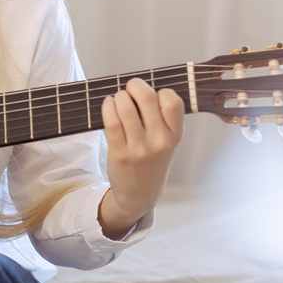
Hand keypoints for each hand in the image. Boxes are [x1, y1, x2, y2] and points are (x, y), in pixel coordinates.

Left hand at [98, 78, 183, 238]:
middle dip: (134, 86)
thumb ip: (163, 120)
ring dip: (119, 96)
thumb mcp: (169, 144)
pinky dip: (107, 106)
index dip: (160, 92)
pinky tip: (108, 105)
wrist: (139, 196)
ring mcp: (139, 148)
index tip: (152, 97)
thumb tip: (144, 89)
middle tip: (130, 89)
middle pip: (146, 97)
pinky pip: (111, 121)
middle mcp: (159, 141)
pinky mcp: (119, 153)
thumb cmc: (152, 164)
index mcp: (175, 136)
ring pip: (125, 107)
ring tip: (117, 100)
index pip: (172, 101)